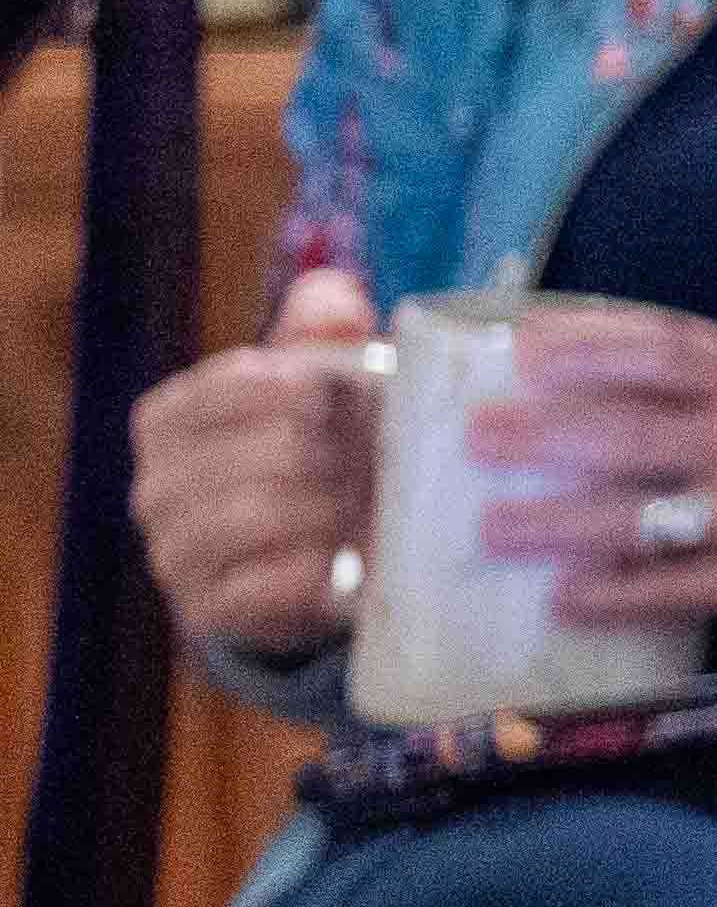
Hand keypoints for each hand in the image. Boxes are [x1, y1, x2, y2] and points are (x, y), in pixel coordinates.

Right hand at [124, 273, 379, 663]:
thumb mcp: (319, 390)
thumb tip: (333, 297)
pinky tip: (340, 560)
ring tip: (362, 505)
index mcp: (169, 421)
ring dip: (320, 509)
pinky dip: (304, 573)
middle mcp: (156, 486)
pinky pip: (250, 589)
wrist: (315, 561)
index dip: (277, 390)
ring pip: (243, 519)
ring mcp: (174, 551)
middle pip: (238, 457)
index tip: (328, 395)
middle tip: (369, 461)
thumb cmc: (318, 454)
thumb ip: (321, 335)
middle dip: (318, 457)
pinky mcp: (205, 609)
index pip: (210, 392)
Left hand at [456, 305, 716, 640]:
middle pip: (626, 433)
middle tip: (477, 439)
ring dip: (554, 524)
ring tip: (492, 530)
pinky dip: (612, 594)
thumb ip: (715, 384)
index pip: (659, 352)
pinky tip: (566, 598)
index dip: (585, 348)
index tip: (521, 353)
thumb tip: (605, 369)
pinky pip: (669, 589)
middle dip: (542, 436)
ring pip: (634, 517)